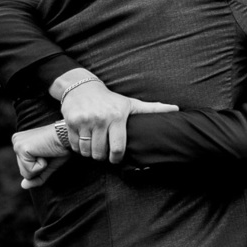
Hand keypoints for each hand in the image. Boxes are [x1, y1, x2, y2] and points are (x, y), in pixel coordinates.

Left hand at [12, 124, 69, 188]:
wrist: (68, 136)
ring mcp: (17, 144)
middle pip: (23, 171)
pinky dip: (41, 165)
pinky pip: (30, 170)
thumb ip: (36, 176)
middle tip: (48, 152)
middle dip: (39, 168)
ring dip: (40, 167)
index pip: (25, 167)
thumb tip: (23, 186)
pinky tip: (46, 152)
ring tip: (47, 152)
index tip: (48, 151)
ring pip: (25, 173)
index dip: (40, 166)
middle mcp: (16, 141)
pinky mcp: (21, 149)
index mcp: (21, 142)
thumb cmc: (61, 148)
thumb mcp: (48, 165)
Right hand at [60, 80, 177, 163]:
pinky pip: (74, 145)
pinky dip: (78, 148)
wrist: (82, 87)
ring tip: (94, 148)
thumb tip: (176, 109)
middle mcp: (100, 118)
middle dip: (103, 157)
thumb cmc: (111, 100)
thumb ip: (153, 109)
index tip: (116, 159)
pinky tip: (84, 142)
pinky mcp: (70, 122)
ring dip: (90, 154)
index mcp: (117, 116)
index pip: (118, 147)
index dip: (117, 158)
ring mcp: (84, 120)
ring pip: (87, 151)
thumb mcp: (131, 104)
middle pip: (100, 152)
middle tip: (104, 153)